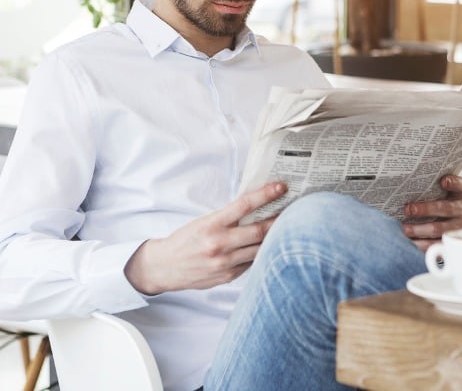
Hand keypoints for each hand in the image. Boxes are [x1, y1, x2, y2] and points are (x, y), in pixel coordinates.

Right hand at [124, 182, 286, 294]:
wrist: (163, 267)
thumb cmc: (186, 239)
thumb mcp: (203, 221)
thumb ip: (228, 217)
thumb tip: (257, 207)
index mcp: (212, 224)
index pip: (244, 205)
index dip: (266, 195)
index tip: (281, 187)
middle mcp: (219, 244)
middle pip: (259, 231)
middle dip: (280, 220)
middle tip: (295, 211)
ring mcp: (224, 263)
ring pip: (259, 249)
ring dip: (275, 239)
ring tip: (288, 229)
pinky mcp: (227, 276)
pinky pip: (251, 263)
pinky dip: (260, 254)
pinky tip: (267, 248)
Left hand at [402, 174, 461, 250]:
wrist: (444, 226)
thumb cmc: (435, 205)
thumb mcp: (436, 195)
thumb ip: (427, 189)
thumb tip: (402, 186)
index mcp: (458, 194)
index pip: (460, 185)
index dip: (453, 183)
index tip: (443, 181)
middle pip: (446, 208)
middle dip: (426, 209)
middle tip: (408, 209)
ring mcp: (459, 227)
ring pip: (439, 228)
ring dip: (420, 229)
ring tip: (405, 229)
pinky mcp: (452, 242)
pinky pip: (436, 244)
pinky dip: (422, 244)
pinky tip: (411, 242)